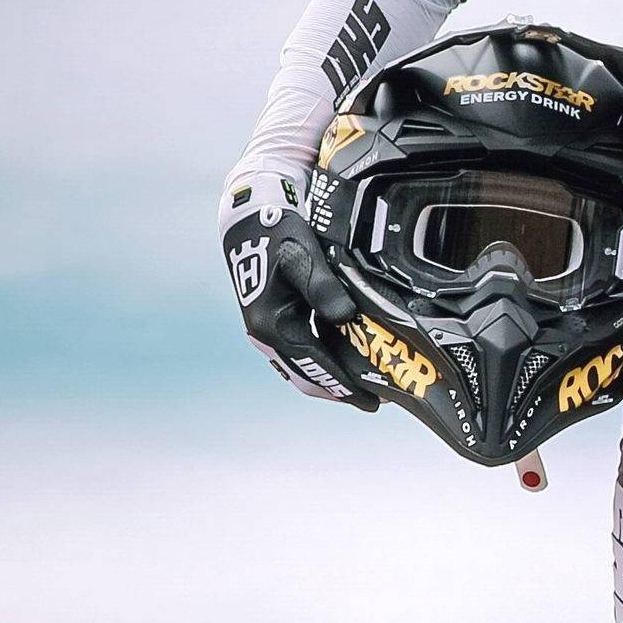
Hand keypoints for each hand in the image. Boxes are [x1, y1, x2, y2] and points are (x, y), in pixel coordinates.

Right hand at [222, 173, 375, 405]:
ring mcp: (264, 331)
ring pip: (300, 368)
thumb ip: (324, 290)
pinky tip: (340, 364)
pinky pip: (296, 354)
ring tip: (361, 388)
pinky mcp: (269, 323)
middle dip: (339, 391)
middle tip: (373, 402)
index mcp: (273, 325)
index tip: (372, 402)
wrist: (249, 219)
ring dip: (328, 380)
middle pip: (306, 376)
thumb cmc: (279, 234)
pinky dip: (318, 364)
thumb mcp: (304, 257)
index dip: (345, 387)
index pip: (316, 367)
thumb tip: (345, 317)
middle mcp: (265, 335)